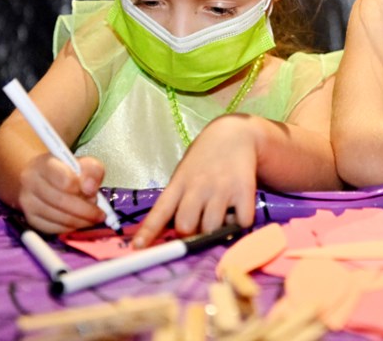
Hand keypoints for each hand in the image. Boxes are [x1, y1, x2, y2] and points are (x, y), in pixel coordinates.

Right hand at [17, 153, 106, 232]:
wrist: (40, 178)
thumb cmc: (66, 170)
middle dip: (86, 211)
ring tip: (92, 217)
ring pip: (57, 217)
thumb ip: (92, 171)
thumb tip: (90, 189)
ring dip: (80, 221)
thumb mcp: (83, 163)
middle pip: (61, 201)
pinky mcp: (30, 218)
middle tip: (100, 214)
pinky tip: (79, 222)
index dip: (82, 189)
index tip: (94, 193)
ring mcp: (27, 202)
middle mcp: (30, 182)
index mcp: (45, 164)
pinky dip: (70, 228)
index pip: (65, 180)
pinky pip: (53, 229)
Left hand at [132, 115, 259, 248]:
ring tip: (220, 215)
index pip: (160, 211)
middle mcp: (198, 186)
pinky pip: (241, 222)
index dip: (148, 231)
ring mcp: (221, 188)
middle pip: (186, 226)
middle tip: (199, 225)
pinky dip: (239, 223)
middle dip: (191, 233)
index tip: (138, 247)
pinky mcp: (244, 190)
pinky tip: (237, 210)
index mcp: (179, 184)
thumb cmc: (204, 162)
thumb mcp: (184, 175)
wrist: (234, 135)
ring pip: (212, 228)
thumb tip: (176, 234)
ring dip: (216, 230)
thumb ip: (178, 201)